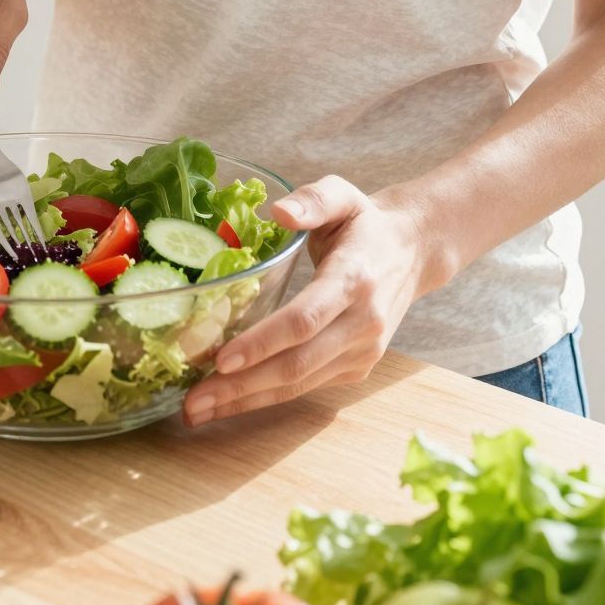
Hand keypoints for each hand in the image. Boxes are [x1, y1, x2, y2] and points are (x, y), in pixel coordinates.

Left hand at [181, 176, 428, 426]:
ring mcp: (362, 351)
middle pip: (296, 363)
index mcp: (355, 278)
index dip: (263, 342)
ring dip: (247, 401)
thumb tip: (278, 212)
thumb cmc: (364, 223)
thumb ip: (313, 200)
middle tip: (192, 401)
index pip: (305, 319)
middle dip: (241, 386)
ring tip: (199, 410)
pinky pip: (306, 387)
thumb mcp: (343, 195)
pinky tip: (229, 400)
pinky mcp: (356, 367)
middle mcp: (363, 323)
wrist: (412, 252)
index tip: (221, 359)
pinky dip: (265, 397)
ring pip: (299, 384)